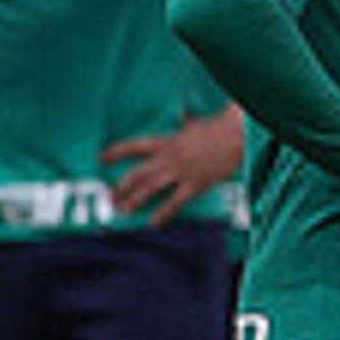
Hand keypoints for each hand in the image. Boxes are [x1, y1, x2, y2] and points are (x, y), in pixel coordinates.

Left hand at [105, 111, 246, 226]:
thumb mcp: (195, 124)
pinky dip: (163, 214)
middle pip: (138, 173)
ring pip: (151, 188)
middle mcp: (169, 158)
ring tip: (122, 210)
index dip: (116, 152)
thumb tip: (185, 115)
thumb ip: (186, 123)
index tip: (102, 158)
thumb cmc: (218, 127)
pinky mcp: (194, 185)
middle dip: (122, 186)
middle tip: (110, 196)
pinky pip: (175, 203)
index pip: (135, 146)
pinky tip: (153, 223)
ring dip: (134, 200)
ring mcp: (181, 172)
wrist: (237, 136)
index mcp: (167, 141)